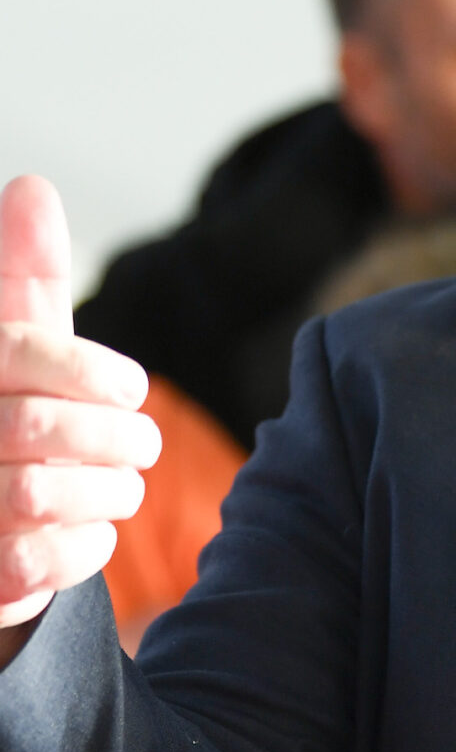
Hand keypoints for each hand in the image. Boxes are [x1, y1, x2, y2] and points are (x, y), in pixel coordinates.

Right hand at [0, 177, 158, 649]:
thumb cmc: (5, 410)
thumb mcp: (15, 343)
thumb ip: (22, 276)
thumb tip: (31, 188)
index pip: (18, 352)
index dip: (88, 371)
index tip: (132, 389)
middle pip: (34, 431)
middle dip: (111, 439)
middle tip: (145, 445)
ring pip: (34, 497)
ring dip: (103, 494)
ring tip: (124, 486)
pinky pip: (34, 563)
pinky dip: (83, 547)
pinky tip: (95, 529)